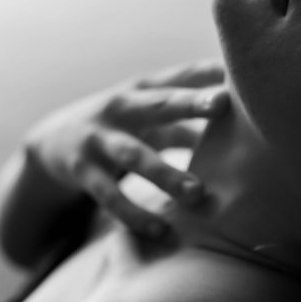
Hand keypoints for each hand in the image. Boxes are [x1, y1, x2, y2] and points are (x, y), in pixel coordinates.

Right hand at [23, 60, 228, 238]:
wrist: (50, 140)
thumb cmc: (123, 126)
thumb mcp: (152, 116)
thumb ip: (194, 121)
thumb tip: (250, 129)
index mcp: (144, 89)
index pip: (181, 75)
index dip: (209, 73)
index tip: (239, 71)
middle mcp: (121, 108)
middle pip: (159, 104)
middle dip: (190, 102)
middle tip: (223, 102)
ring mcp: (99, 138)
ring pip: (135, 156)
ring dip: (166, 174)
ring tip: (197, 192)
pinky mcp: (83, 171)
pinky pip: (110, 196)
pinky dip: (134, 215)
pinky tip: (160, 230)